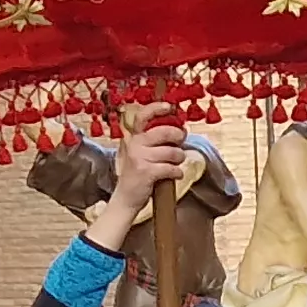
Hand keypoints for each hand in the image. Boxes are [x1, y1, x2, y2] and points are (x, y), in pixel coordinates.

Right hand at [84, 118, 197, 252]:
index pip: (143, 117)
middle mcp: (135, 145)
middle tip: (181, 141)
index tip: (169, 107)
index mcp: (134, 138)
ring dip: (179, 158)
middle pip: (164, 132)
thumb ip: (153, 142)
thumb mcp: (140, 154)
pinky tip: (176, 175)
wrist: (125, 198)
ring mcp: (139, 158)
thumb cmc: (137, 175)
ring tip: (177, 162)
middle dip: (178, 136)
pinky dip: (177, 172)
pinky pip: (171, 168)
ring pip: (171, 152)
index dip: (156, 109)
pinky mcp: (146, 172)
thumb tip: (178, 131)